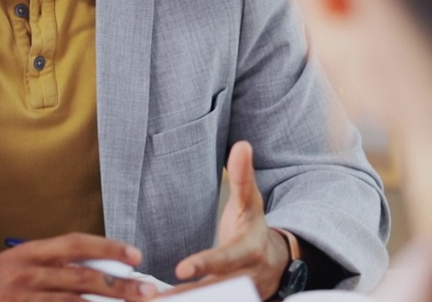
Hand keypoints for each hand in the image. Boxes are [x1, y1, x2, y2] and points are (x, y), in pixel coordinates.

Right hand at [0, 233, 159, 300]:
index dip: (108, 248)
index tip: (135, 256)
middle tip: (147, 291)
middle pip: (82, 278)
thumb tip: (101, 273)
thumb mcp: (19, 262)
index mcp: (29, 251)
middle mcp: (27, 273)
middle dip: (119, 286)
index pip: (75, 244)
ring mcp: (22, 298)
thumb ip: (54, 266)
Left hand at [172, 141, 288, 299]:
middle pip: (213, 291)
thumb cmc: (253, 227)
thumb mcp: (250, 201)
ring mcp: (234, 295)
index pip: (225, 259)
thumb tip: (241, 145)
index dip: (205, 265)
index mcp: (249, 251)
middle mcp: (243, 278)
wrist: (274, 262)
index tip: (181, 270)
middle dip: (186, 297)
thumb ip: (243, 176)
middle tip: (157, 298)